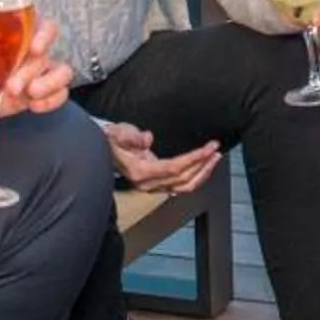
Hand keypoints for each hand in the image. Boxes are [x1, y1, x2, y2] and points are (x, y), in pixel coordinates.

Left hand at [0, 17, 73, 119]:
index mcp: (11, 32)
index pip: (40, 25)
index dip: (44, 34)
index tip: (35, 48)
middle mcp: (26, 51)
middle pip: (46, 55)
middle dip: (31, 72)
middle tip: (10, 87)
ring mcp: (31, 74)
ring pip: (60, 73)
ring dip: (50, 85)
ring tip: (30, 96)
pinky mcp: (29, 95)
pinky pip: (55, 95)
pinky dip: (52, 101)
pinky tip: (35, 106)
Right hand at [101, 120, 223, 195]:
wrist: (104, 148)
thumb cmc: (112, 139)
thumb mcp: (118, 132)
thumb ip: (131, 136)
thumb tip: (147, 139)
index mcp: (140, 172)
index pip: (174, 168)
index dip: (194, 159)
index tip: (208, 148)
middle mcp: (148, 183)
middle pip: (182, 179)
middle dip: (203, 164)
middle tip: (215, 150)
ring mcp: (153, 186)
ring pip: (184, 187)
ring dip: (202, 173)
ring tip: (215, 158)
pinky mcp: (157, 184)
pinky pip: (181, 186)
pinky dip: (195, 177)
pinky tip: (204, 167)